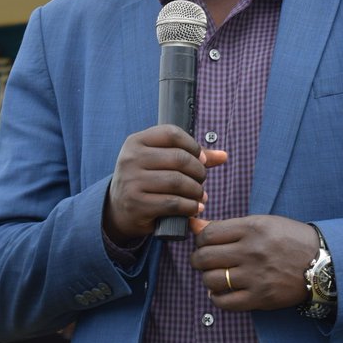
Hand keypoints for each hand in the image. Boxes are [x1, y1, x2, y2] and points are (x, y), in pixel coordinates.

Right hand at [103, 125, 225, 242]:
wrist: (119, 208)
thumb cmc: (146, 180)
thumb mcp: (160, 161)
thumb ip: (190, 155)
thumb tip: (223, 155)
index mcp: (136, 141)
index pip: (172, 133)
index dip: (193, 146)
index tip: (201, 159)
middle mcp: (131, 158)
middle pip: (179, 158)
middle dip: (198, 171)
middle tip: (202, 180)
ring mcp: (131, 182)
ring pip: (177, 182)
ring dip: (196, 191)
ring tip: (200, 196)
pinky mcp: (136, 204)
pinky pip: (172, 203)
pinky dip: (189, 207)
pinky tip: (194, 208)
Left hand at [190, 216, 317, 311]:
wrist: (322, 263)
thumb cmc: (290, 239)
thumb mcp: (262, 223)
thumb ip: (227, 226)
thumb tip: (195, 224)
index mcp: (252, 228)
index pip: (207, 234)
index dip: (200, 239)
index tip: (205, 244)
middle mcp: (252, 251)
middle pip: (204, 257)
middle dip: (198, 260)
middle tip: (205, 261)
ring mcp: (256, 276)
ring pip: (211, 280)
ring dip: (208, 279)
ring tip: (216, 276)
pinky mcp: (261, 297)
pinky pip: (224, 302)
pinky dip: (217, 298)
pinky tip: (223, 292)